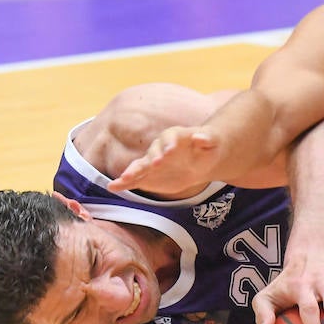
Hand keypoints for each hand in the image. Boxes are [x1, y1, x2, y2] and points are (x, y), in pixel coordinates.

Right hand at [108, 125, 224, 193]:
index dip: (170, 143)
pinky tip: (112, 187)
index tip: (170, 151)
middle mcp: (158, 148)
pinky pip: (134, 179)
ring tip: (125, 178)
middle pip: (152, 152)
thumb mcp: (211, 142)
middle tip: (154, 165)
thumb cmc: (206, 149)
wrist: (199, 161)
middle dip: (152, 158)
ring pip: (139, 166)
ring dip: (132, 171)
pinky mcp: (147, 176)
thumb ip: (206, 140)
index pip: (170, 137)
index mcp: (174, 136)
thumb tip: (201, 137)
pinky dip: (123, 183)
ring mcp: (151, 162)